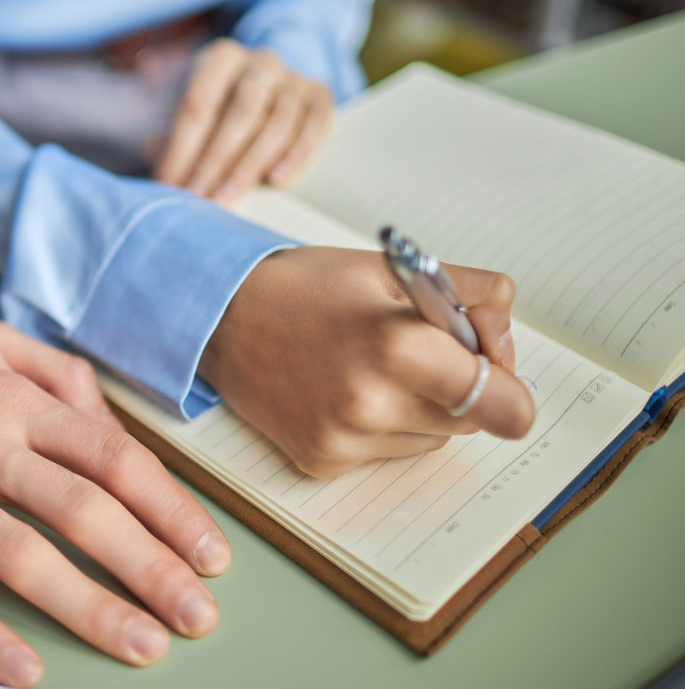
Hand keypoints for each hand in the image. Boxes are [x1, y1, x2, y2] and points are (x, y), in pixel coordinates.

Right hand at [0, 233, 231, 686]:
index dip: (171, 509)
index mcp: (12, 397)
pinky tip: (21, 670)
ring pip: (19, 553)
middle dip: (152, 567)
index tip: (209, 554)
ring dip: (87, 605)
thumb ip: (54, 374)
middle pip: (82, 510)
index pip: (112, 458)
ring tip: (139, 646)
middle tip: (198, 616)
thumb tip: (111, 422)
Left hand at [154, 39, 331, 201]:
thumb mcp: (184, 117)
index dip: (182, 148)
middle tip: (200, 196)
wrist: (261, 94)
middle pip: (243, 110)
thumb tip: (166, 179)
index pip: (199, 103)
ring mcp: (294, 77)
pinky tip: (277, 181)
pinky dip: (297, 154)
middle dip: (217, 159)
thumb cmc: (212, 113)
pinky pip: (315, 124)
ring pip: (279, 121)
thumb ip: (170, 141)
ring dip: (251, 165)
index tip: (169, 184)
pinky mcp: (320, 95)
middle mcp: (261, 60)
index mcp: (220, 58)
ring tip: (229, 197)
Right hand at [198, 247, 535, 478]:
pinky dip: (380, 424)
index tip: (497, 372)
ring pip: (431, 438)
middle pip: (472, 421)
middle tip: (421, 350)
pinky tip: (341, 388)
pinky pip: (386, 451)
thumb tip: (503, 339)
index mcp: (398, 347)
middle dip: (462, 387)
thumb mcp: (393, 268)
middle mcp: (372, 404)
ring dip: (421, 407)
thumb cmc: (305, 285)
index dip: (512, 388)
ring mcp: (344, 440)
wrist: (218, 316)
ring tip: (370, 365)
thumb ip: (472, 293)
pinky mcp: (321, 461)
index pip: (506, 404)